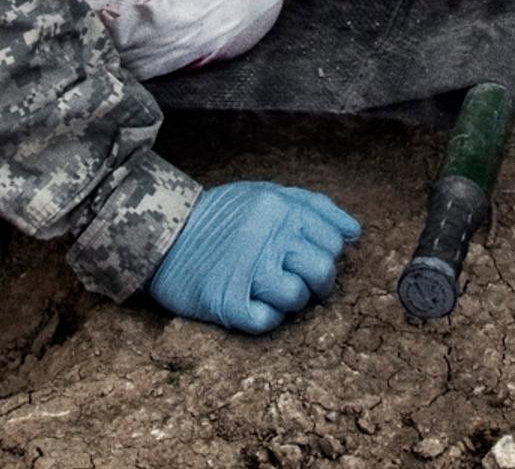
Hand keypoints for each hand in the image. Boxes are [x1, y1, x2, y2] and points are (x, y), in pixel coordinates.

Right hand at [146, 181, 360, 333]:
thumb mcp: (263, 193)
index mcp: (280, 208)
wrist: (161, 234)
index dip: (325, 253)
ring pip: (298, 297)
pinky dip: (265, 317)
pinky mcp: (227, 302)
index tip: (306, 256)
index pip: (333, 241)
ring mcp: (247, 271)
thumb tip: (353, 232)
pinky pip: (268, 321)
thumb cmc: (218, 216)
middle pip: (323, 270)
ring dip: (289, 300)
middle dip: (316, 281)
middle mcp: (268, 236)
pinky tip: (251, 303)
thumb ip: (311, 206)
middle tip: (293, 277)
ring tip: (268, 289)